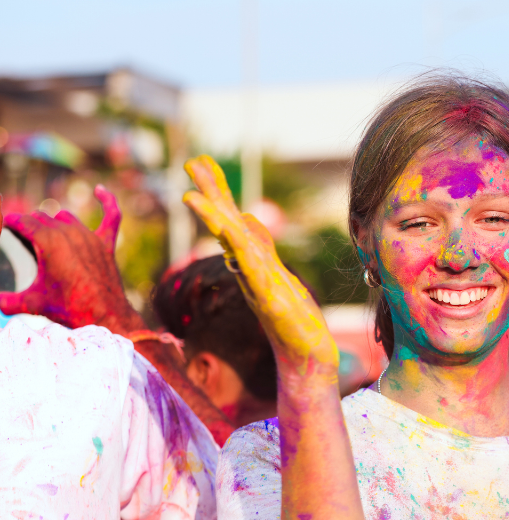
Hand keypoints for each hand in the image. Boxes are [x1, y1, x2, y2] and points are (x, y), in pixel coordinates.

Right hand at [0, 186, 140, 331]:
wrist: (105, 316)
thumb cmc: (68, 309)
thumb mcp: (31, 303)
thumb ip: (5, 301)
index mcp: (48, 242)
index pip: (23, 221)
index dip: (10, 221)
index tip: (4, 226)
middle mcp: (69, 233)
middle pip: (42, 218)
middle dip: (28, 224)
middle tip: (20, 238)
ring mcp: (90, 237)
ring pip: (65, 217)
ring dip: (53, 221)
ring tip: (43, 232)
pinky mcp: (107, 244)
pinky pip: (112, 216)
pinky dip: (107, 201)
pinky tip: (100, 190)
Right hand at [182, 156, 336, 375]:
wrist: (306, 357)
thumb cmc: (294, 319)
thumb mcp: (278, 275)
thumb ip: (260, 250)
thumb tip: (248, 220)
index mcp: (252, 263)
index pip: (231, 222)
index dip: (217, 193)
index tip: (201, 163)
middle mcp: (250, 270)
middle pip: (227, 226)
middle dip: (211, 194)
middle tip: (192, 162)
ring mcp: (258, 284)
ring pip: (232, 245)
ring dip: (213, 220)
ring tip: (191, 197)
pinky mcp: (270, 299)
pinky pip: (251, 269)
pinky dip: (240, 250)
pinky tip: (229, 231)